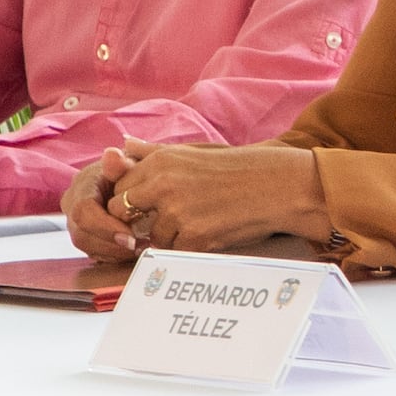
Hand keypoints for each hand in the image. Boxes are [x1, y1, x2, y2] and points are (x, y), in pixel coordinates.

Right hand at [66, 151, 143, 265]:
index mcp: (81, 186)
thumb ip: (121, 163)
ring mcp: (76, 223)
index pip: (84, 211)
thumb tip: (112, 154)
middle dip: (111, 244)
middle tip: (139, 247)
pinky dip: (114, 255)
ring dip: (114, 252)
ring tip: (140, 248)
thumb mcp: (128, 163)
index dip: (106, 227)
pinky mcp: (85, 236)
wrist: (127, 179)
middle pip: (81, 234)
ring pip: (87, 247)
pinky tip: (132, 251)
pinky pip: (94, 253)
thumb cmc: (129, 171)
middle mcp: (72, 206)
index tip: (131, 236)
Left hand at [75, 141, 331, 259]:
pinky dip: (191, 245)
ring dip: (171, 234)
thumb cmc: (236, 168)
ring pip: (153, 235)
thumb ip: (153, 152)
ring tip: (201, 220)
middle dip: (137, 218)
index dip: (128, 198)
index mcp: (161, 162)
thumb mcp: (191, 152)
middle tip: (165, 217)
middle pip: (122, 211)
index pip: (118, 186)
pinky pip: (176, 250)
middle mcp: (163, 185)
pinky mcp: (195, 237)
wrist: (277, 186)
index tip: (145, 203)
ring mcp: (178, 213)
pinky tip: (212, 230)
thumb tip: (123, 145)